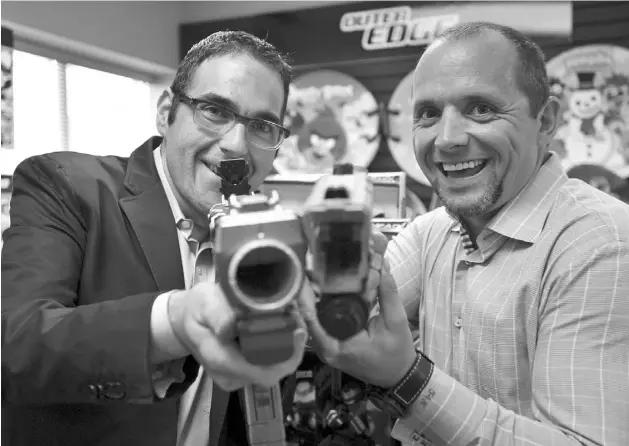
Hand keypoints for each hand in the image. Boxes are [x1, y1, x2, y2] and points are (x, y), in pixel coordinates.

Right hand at [168, 281, 307, 390]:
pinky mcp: (244, 371)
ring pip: (274, 367)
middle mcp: (231, 375)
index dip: (287, 355)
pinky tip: (281, 323)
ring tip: (291, 314)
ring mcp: (238, 376)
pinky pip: (268, 362)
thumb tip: (232, 325)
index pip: (263, 372)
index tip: (298, 330)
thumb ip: (218, 314)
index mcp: (221, 360)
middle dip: (292, 345)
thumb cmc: (196, 309)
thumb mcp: (203, 302)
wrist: (184, 321)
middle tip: (297, 314)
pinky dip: (279, 344)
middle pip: (274, 371)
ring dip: (288, 343)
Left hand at [300, 229, 415, 387]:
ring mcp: (327, 347)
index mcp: (336, 348)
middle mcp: (326, 349)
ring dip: (314, 297)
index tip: (304, 278)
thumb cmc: (397, 353)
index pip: (312, 321)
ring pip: (314, 318)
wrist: (399, 375)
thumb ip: (387, 294)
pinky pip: (322, 321)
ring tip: (313, 272)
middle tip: (309, 267)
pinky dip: (324, 305)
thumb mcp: (395, 322)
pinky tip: (324, 287)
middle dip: (309, 293)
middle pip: (309, 317)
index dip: (306, 299)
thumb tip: (381, 265)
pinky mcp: (332, 343)